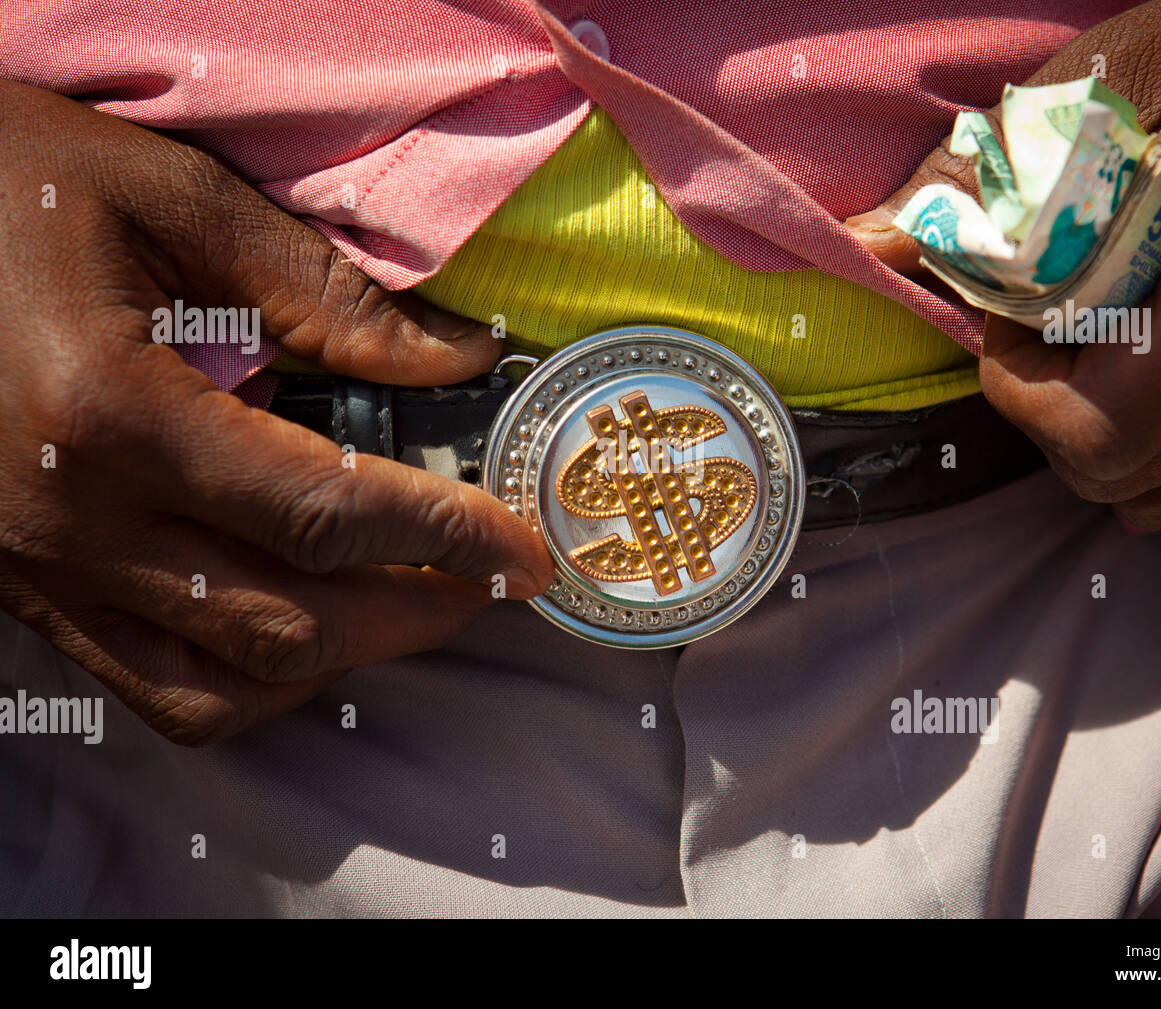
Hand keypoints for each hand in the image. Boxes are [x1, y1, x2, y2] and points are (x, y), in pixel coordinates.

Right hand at [0, 81, 552, 743]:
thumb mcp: (170, 196)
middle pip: (288, 626)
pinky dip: (252, 678)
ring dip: (340, 661)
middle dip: (416, 614)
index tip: (528, 552)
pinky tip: (304, 621)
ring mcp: (36, 572)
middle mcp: (67, 522)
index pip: (328, 512)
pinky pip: (153, 686)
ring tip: (409, 602)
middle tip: (488, 580)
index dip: (449, 539)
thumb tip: (459, 361)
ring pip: (221, 689)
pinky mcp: (22, 588)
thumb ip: (327, 293)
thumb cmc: (2, 183)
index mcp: (110, 414)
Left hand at [848, 0, 1160, 530]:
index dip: (1023, 391)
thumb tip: (869, 237)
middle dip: (1054, 410)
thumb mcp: (1126, 72)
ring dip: (1112, 431)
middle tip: (1064, 321)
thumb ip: (992, 164)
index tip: (1019, 319)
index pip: (1094, 436)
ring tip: (1128, 333)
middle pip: (1120, 476)